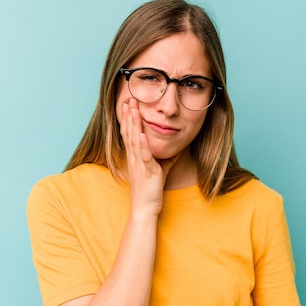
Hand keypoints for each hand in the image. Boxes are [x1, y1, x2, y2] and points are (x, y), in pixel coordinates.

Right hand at [121, 98, 178, 215]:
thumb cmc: (151, 190)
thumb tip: (176, 147)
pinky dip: (142, 144)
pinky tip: (141, 134)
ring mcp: (138, 164)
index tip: (130, 103)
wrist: (145, 208)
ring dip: (133, 124)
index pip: (130, 133)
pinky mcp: (146, 171)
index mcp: (135, 156)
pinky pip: (143, 156)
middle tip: (129, 97)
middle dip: (130, 114)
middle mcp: (134, 158)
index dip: (129, 118)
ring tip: (133, 109)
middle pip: (129, 132)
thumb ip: (166, 157)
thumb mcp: (161, 169)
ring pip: (134, 140)